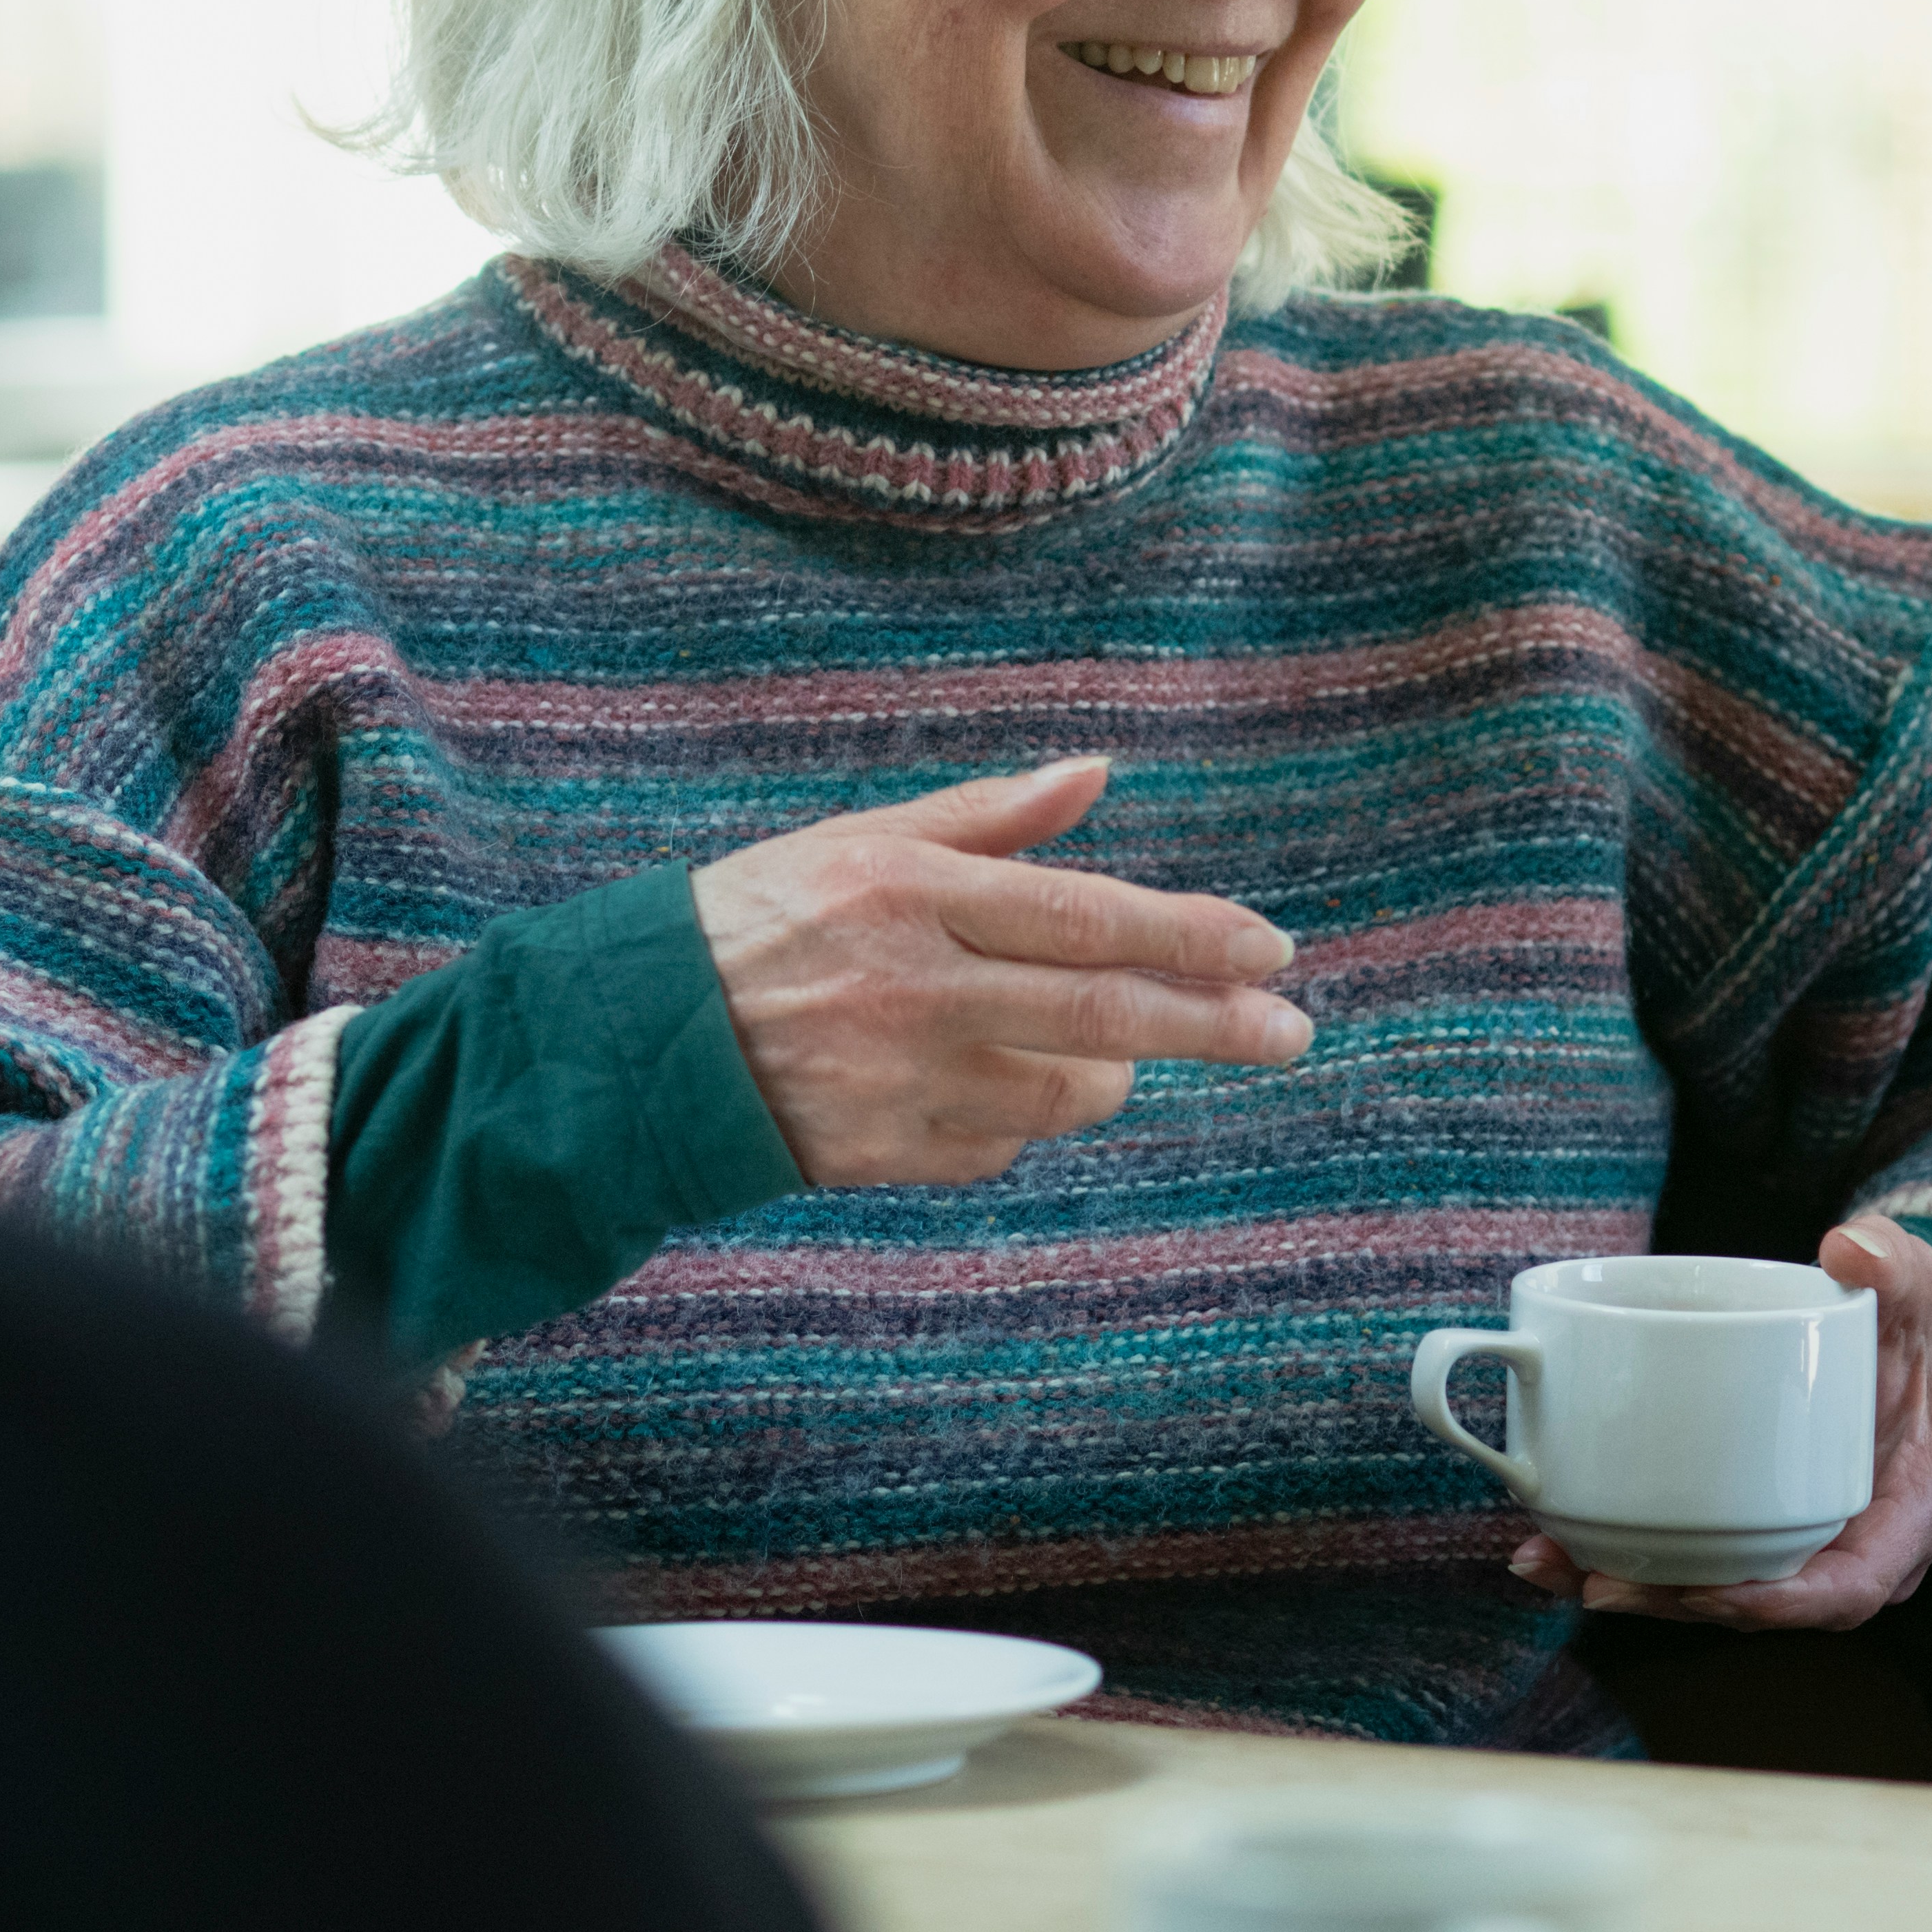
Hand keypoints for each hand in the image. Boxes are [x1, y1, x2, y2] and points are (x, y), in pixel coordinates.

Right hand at [691, 757, 1308, 1185]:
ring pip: (1065, 1093)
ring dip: (1111, 1072)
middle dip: (1215, 1024)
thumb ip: (988, 817)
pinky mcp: (888, 1155)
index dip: (1189, 934)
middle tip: (1292, 1030)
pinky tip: (983, 1083)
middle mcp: (916, 989)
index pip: (1086, 915)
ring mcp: (903, 1082)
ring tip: (1107, 1047)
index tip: (1271, 948)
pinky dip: (1018, 1117)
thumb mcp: (861, 841)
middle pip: (1103, 1012)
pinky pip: (1000, 1145)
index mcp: (911, 894)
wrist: (639, 1044)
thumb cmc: (761, 920)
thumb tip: (1096, 776)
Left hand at [1513, 1216, 1931, 1631]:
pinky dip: (1633, 1553)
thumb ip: (1896, 1263)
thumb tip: (1850, 1250)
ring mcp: (1810, 1546)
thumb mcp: (1917, 1286)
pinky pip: (1701, 1557)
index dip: (1784, 1603)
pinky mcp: (1760, 1528)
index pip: (1853, 1586)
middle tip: (1598, 1583)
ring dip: (1636, 1587)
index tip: (1712, 1594)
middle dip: (1681, 1603)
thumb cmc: (1911, 1323)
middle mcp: (1863, 1549)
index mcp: (1916, 1509)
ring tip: (1549, 1563)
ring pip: (1723, 1589)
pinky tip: (1556, 1540)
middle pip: (1770, 1604)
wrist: (1900, 1345)